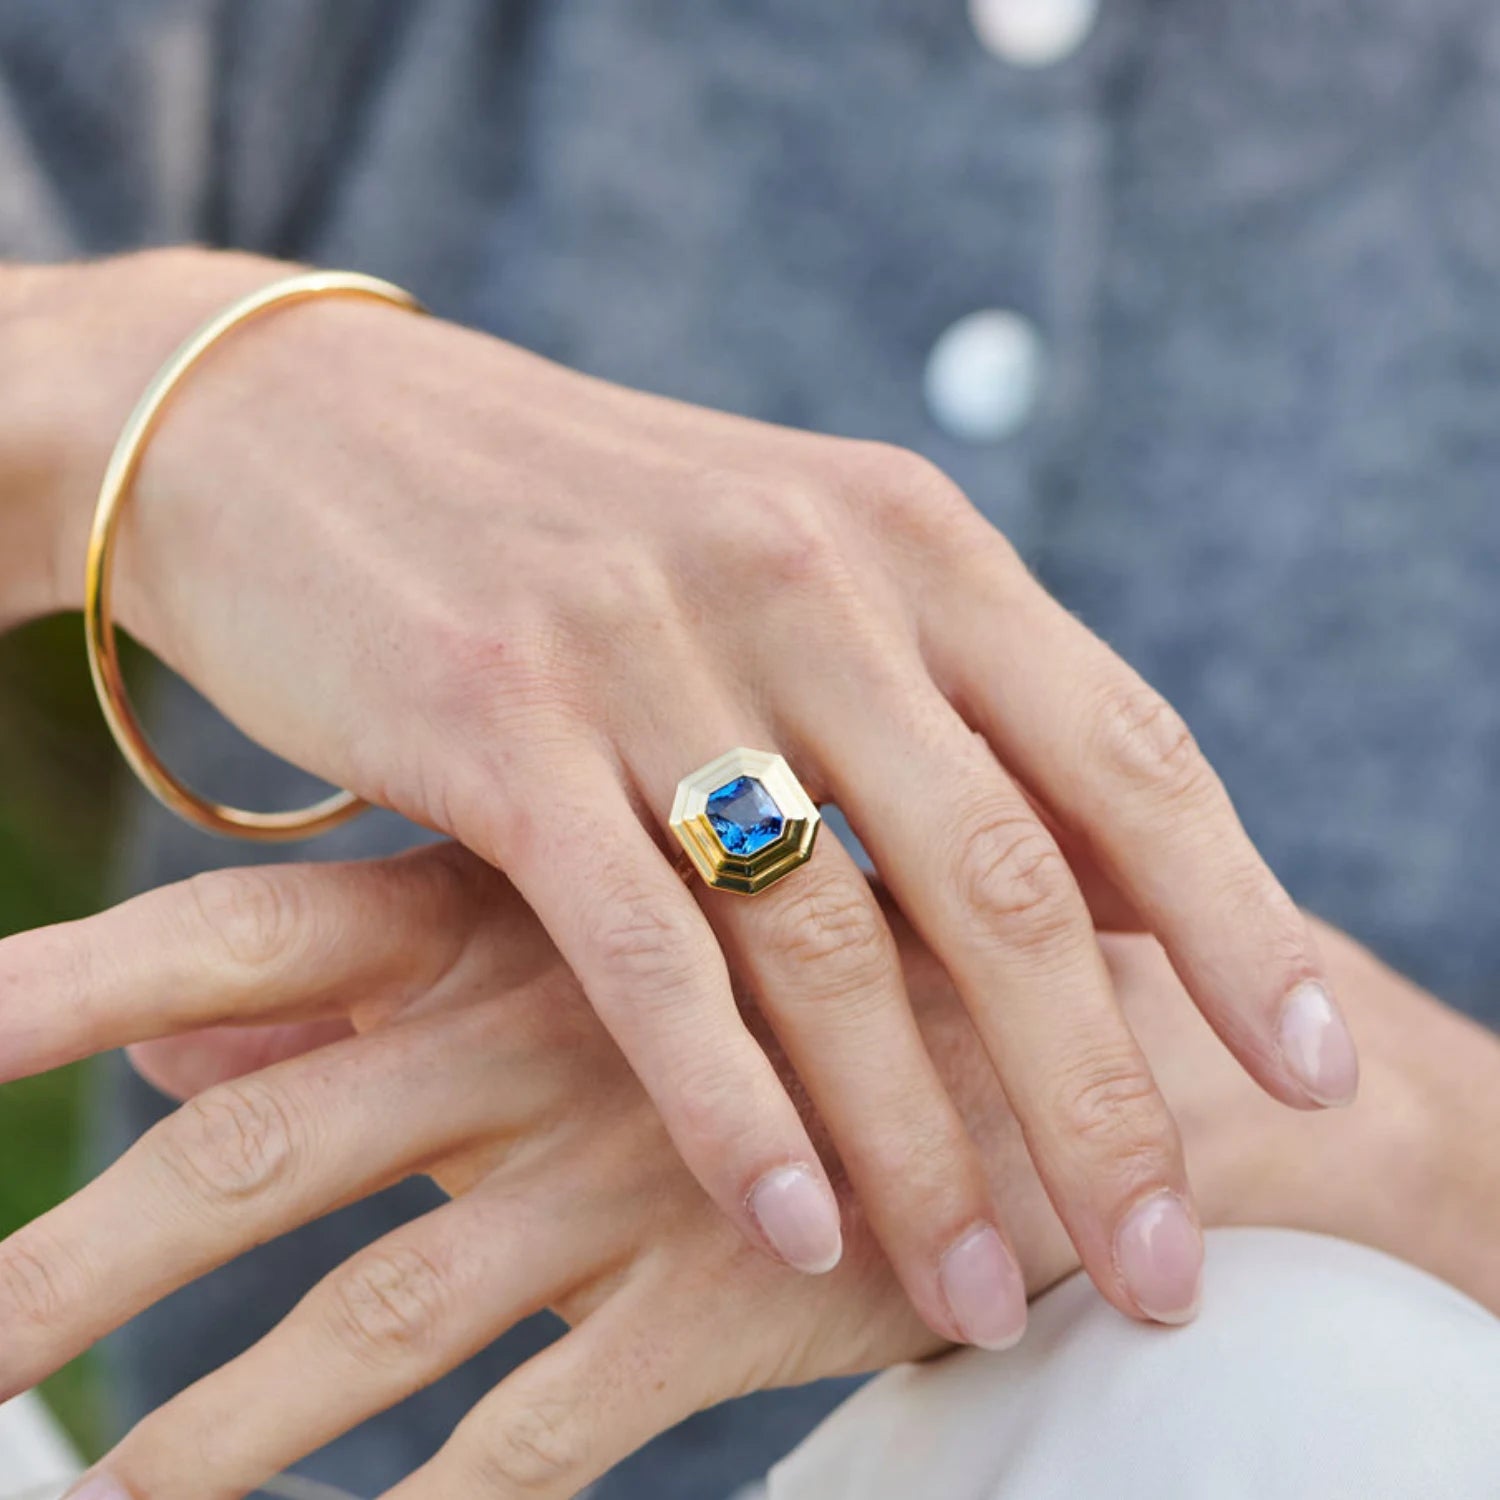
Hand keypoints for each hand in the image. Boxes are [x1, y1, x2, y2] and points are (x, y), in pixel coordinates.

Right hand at [15, 248, 1353, 1339]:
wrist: (301, 430)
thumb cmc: (568, 525)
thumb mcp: (786, 567)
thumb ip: (932, 706)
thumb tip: (1104, 886)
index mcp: (905, 532)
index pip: (1122, 749)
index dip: (1238, 921)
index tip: (1311, 1072)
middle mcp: (804, 573)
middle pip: (1006, 877)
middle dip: (1101, 1094)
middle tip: (1166, 1261)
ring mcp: (648, 643)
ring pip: (830, 939)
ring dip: (916, 1142)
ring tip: (976, 1295)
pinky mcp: (495, 718)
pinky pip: (645, 950)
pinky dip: (725, 1103)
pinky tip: (787, 1222)